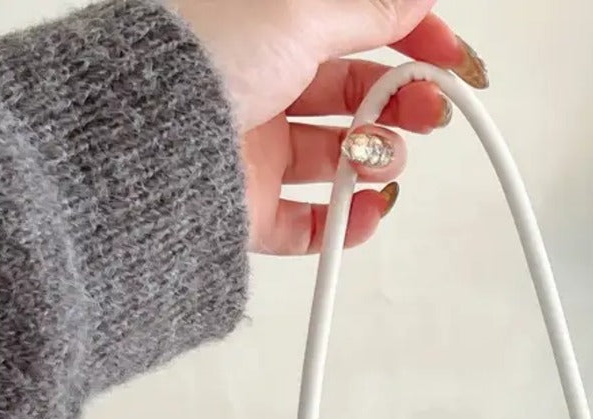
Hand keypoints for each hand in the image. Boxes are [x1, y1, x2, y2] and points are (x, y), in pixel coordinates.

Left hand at [172, 0, 487, 254]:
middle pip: (352, 95)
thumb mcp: (299, 13)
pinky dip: (347, 222)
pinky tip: (366, 210)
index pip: (353, 28)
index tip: (448, 55)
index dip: (407, 38)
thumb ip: (367, 7)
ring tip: (376, 157)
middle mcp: (260, 86)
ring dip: (376, 158)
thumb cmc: (203, 61)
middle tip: (432, 110)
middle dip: (401, 102)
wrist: (144, 145)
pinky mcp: (250, 211)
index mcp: (265, 30)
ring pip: (338, 160)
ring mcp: (256, 151)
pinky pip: (311, 223)